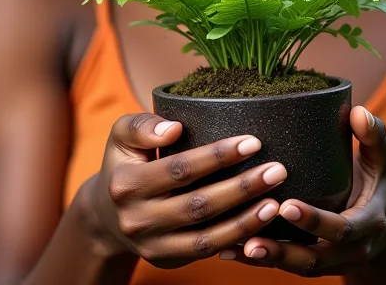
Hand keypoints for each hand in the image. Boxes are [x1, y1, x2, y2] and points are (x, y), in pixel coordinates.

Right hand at [83, 113, 287, 268]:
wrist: (107, 213)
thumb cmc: (125, 162)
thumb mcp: (121, 135)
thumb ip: (141, 126)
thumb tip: (174, 128)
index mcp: (128, 185)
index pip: (181, 169)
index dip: (218, 156)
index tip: (254, 142)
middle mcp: (139, 220)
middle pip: (199, 205)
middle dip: (242, 188)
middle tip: (278, 170)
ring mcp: (154, 246)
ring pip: (207, 238)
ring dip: (246, 221)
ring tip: (276, 202)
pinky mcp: (167, 260)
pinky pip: (206, 254)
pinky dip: (235, 242)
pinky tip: (260, 226)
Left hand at [218, 106, 385, 276]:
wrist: (382, 228)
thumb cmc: (376, 181)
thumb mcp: (380, 159)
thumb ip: (373, 135)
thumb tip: (358, 112)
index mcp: (368, 224)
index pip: (342, 228)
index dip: (315, 221)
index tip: (286, 206)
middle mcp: (350, 250)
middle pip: (316, 259)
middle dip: (284, 250)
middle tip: (252, 236)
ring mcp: (330, 262)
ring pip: (297, 267)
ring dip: (267, 259)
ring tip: (235, 246)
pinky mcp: (312, 264)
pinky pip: (284, 267)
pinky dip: (257, 262)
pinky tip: (228, 250)